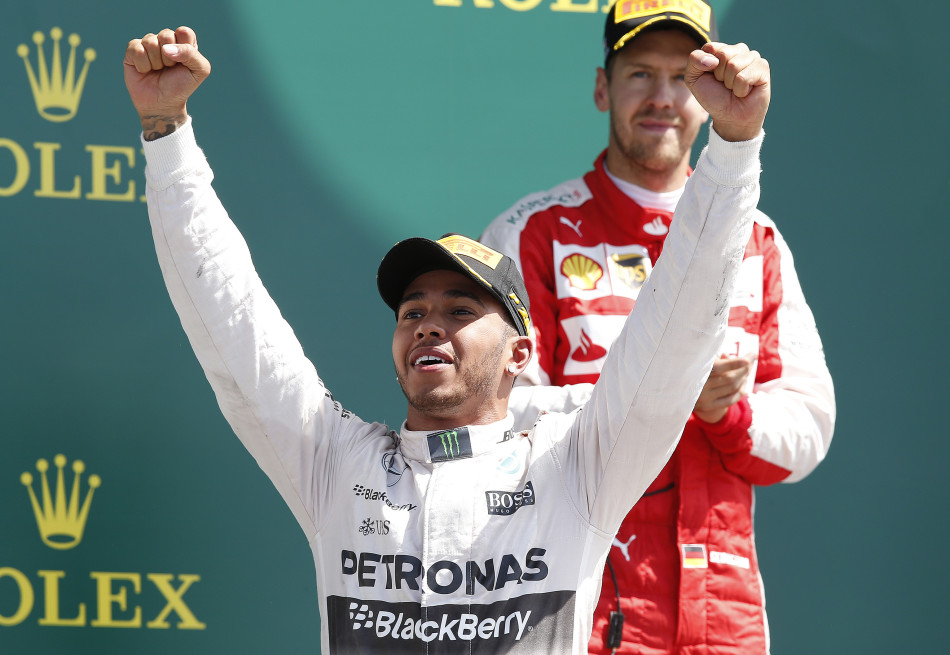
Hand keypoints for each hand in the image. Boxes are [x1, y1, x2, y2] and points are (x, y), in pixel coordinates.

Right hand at [123, 26, 210, 140]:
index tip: (184, 63)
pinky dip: (143, 65)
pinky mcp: (133, 51)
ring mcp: (148, 44)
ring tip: (158, 71)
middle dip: (170, 57)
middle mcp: (166, 40)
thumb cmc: (181, 87)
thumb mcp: (198, 71)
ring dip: (156, 62)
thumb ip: (191, 54)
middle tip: (170, 69)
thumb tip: (166, 48)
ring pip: (150, 42)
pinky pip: (136, 49)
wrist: (162, 104)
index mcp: (184, 42)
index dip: (184, 48)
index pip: (184, 32)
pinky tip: (145, 71)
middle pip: (166, 34)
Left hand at [684, 42, 769, 141]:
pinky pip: (744, 76)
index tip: (711, 78)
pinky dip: (740, 89)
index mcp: (721, 49)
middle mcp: (738, 50)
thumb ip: (694, 60)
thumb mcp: (694, 79)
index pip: (710, 47)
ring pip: (734, 65)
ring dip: (730, 83)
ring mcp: (752, 57)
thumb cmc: (713, 97)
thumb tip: (714, 59)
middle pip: (723, 54)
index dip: (706, 67)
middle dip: (719, 75)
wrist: (729, 117)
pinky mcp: (762, 67)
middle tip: (725, 85)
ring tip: (734, 88)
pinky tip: (744, 92)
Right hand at [692, 354, 754, 422]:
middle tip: (751, 359)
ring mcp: (703, 398)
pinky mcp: (707, 407)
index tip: (749, 356)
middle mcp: (698, 386)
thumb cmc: (691, 368)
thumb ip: (714, 358)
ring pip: (732, 388)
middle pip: (730, 378)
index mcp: (694, 372)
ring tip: (747, 369)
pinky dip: (740, 391)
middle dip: (744, 368)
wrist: (675, 390)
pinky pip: (730, 400)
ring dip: (744, 377)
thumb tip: (729, 356)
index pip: (718, 368)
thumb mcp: (699, 360)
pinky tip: (744, 383)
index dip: (735, 363)